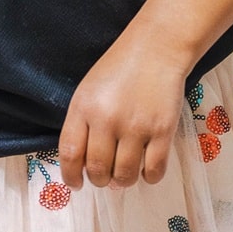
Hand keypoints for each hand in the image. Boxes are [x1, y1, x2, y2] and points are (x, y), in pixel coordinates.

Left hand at [59, 31, 188, 189]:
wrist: (158, 47)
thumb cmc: (121, 68)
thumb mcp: (89, 90)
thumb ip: (82, 124)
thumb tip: (87, 168)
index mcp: (84, 107)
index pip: (70, 155)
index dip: (71, 176)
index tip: (76, 184)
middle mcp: (107, 119)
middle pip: (97, 170)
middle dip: (100, 180)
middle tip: (107, 176)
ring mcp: (136, 126)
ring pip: (124, 176)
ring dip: (123, 181)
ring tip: (126, 172)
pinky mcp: (163, 130)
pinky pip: (153, 171)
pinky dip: (149, 177)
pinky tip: (147, 169)